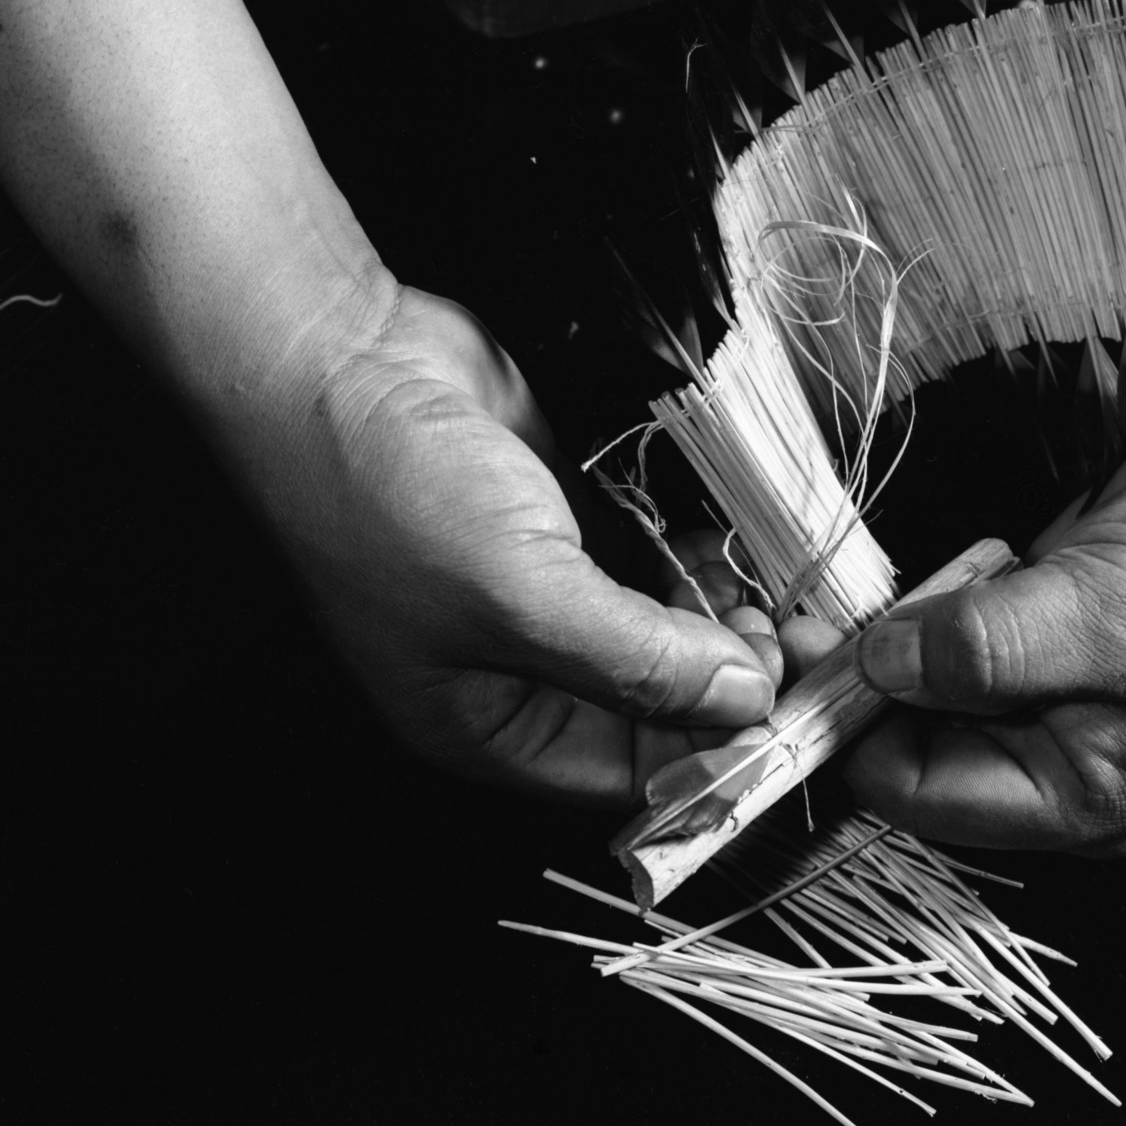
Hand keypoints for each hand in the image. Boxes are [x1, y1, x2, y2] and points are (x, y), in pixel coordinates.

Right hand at [278, 281, 777, 803]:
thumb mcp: (519, 595)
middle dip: (726, 675)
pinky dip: (696, 558)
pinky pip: (653, 562)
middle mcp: (520, 673)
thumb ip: (638, 659)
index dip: (714, 747)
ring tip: (758, 584)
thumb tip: (745, 701)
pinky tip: (727, 543)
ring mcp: (544, 594)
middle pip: (657, 705)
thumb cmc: (382, 489)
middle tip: (783, 631)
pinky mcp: (564, 523)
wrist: (336, 353)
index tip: (789, 704)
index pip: (631, 772)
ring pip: (664, 632)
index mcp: (487, 728)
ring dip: (720, 615)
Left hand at [842, 401, 1125, 854]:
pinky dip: (935, 605)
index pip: (916, 793)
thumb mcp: (1103, 615)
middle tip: (829, 606)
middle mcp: (1051, 767)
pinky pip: (953, 642)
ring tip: (908, 584)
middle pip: (909, 743)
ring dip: (899, 635)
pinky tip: (962, 570)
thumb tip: (879, 666)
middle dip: (865, 678)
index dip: (852, 725)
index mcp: (1076, 801)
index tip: (810, 647)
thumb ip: (983, 649)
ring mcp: (1046, 704)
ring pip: (923, 690)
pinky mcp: (1040, 644)